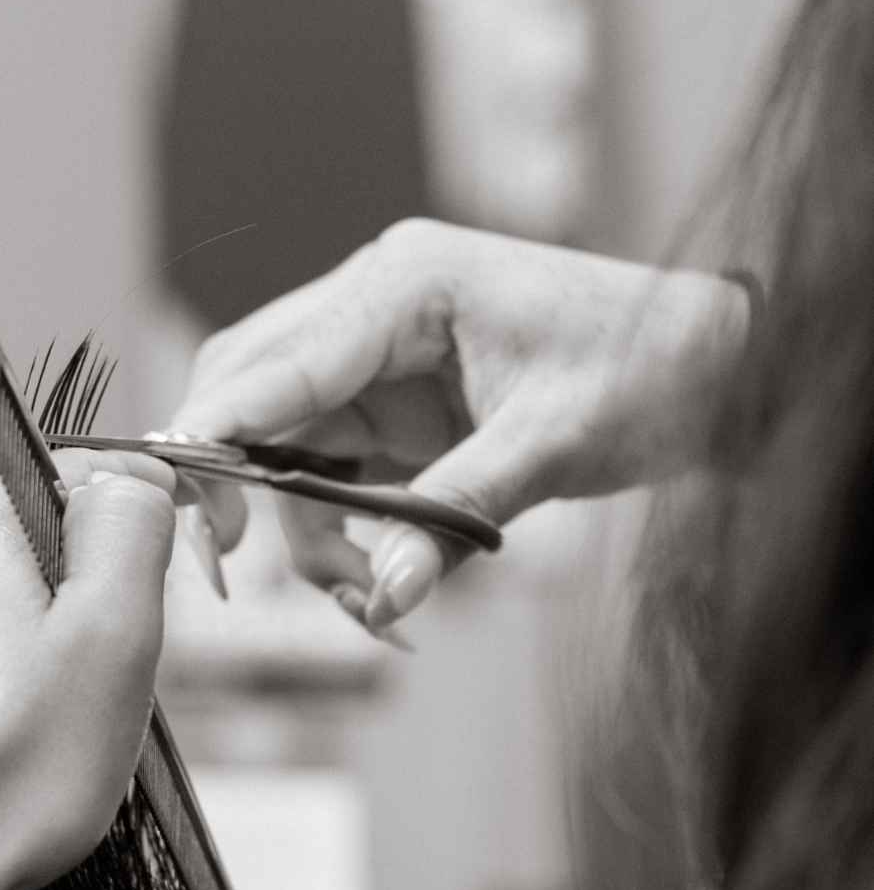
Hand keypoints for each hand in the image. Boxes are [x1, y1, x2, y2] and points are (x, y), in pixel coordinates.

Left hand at [0, 451, 176, 889]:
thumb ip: (133, 529)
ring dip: (23, 642)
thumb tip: (133, 476)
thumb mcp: (111, 644)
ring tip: (21, 728)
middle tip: (79, 696)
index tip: (130, 637)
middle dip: (74, 603)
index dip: (132, 555)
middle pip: (34, 534)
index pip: (88, 478)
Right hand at [173, 220, 749, 632]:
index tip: (177, 507)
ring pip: (283, 449)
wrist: (712, 369)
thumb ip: (455, 517)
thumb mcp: (554, 442)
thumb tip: (385, 599)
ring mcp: (377, 361)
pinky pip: (330, 475)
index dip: (213, 435)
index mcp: (403, 285)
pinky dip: (340, 536)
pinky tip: (382, 588)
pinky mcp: (393, 409)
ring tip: (372, 604)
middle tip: (230, 569)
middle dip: (234, 486)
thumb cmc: (649, 371)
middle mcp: (372, 312)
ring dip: (305, 533)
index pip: (274, 362)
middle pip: (250, 395)